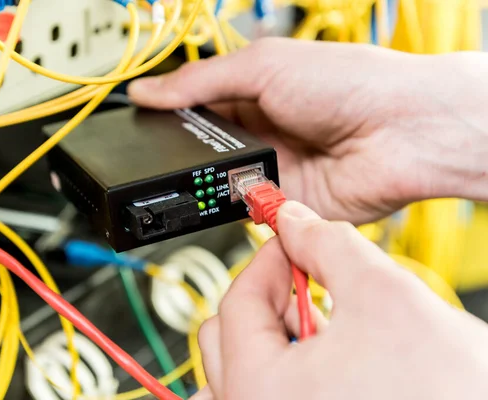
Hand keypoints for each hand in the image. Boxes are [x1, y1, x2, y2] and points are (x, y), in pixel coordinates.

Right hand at [129, 38, 487, 223]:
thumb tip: (148, 90)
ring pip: (219, 184)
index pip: (196, 108)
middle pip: (203, 150)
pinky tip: (233, 192)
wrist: (402, 132)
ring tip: (211, 167)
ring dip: (210, 180)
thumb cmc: (350, 83)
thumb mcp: (263, 65)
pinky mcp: (283, 204)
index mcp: (253, 93)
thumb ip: (201, 80)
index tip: (141, 124)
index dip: (169, 116)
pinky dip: (234, 206)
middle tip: (166, 152)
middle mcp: (260, 133)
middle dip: (185, 153)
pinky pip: (244, 212)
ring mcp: (271, 170)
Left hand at [189, 201, 487, 399]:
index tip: (290, 243)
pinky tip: (333, 358)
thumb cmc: (448, 393)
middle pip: (230, 336)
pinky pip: (270, 394)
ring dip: (278, 334)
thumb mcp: (384, 295)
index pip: (237, 301)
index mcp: (258, 388)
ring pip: (248, 369)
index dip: (268, 258)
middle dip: (270, 297)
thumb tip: (295, 221)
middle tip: (308, 279)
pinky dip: (290, 367)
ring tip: (327, 322)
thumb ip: (327, 245)